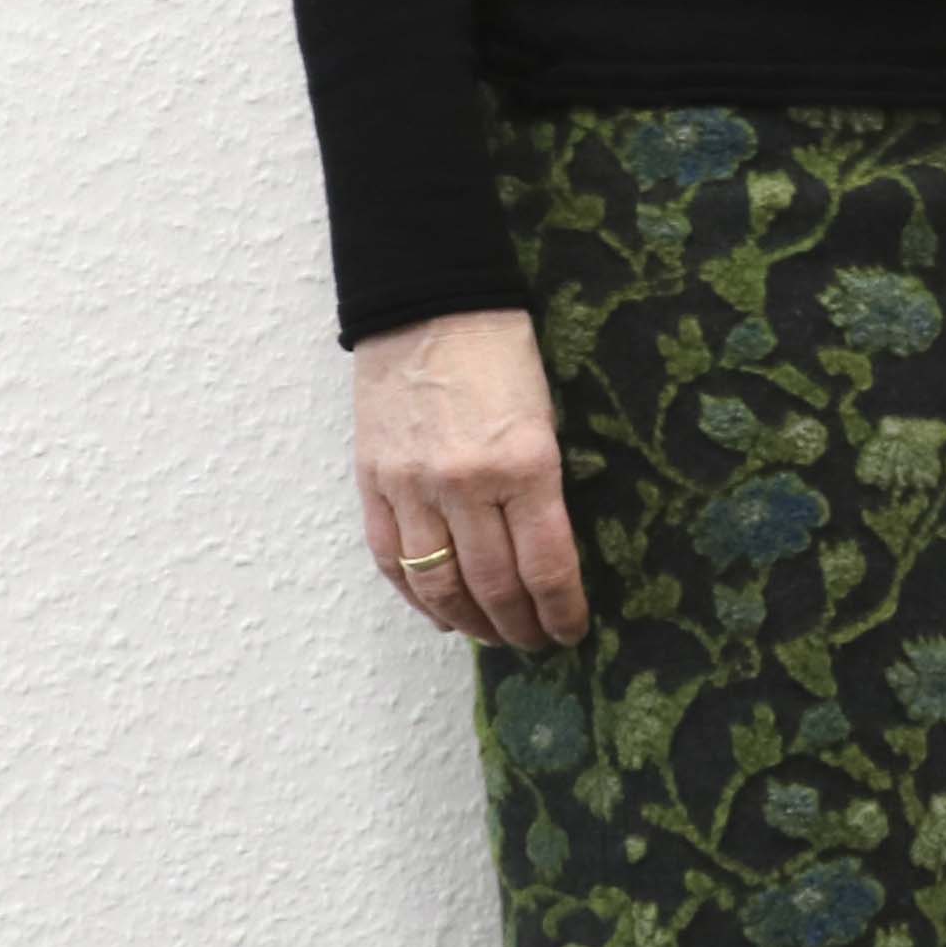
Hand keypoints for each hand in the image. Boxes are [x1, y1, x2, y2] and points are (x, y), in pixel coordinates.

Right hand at [353, 308, 584, 652]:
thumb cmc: (503, 353)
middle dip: (520, 626)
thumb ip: (545, 484)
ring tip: (494, 637)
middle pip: (494, 585)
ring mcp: (412, 485)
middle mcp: (465, 485)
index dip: (561, 611)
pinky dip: (416, 595)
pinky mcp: (373, 480)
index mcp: (525, 465)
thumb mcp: (549, 416)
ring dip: (470, 622)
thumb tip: (551, 551)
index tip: (572, 632)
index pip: (546, 566)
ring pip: (438, 583)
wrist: (429, 303)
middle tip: (537, 643)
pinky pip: (391, 557)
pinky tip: (441, 613)